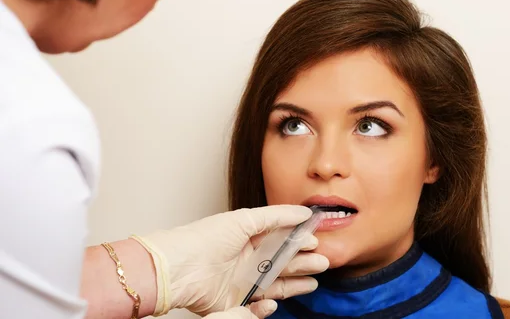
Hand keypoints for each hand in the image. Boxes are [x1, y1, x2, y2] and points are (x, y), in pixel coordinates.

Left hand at [130, 205, 328, 316]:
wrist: (178, 269)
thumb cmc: (205, 239)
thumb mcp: (244, 220)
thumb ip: (276, 216)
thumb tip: (303, 211)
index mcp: (248, 237)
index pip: (280, 239)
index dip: (298, 239)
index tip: (316, 238)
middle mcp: (246, 260)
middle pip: (282, 262)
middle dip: (303, 262)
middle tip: (322, 261)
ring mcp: (241, 282)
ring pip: (275, 284)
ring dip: (295, 283)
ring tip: (314, 281)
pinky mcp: (233, 303)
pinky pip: (256, 307)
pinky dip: (267, 307)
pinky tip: (275, 301)